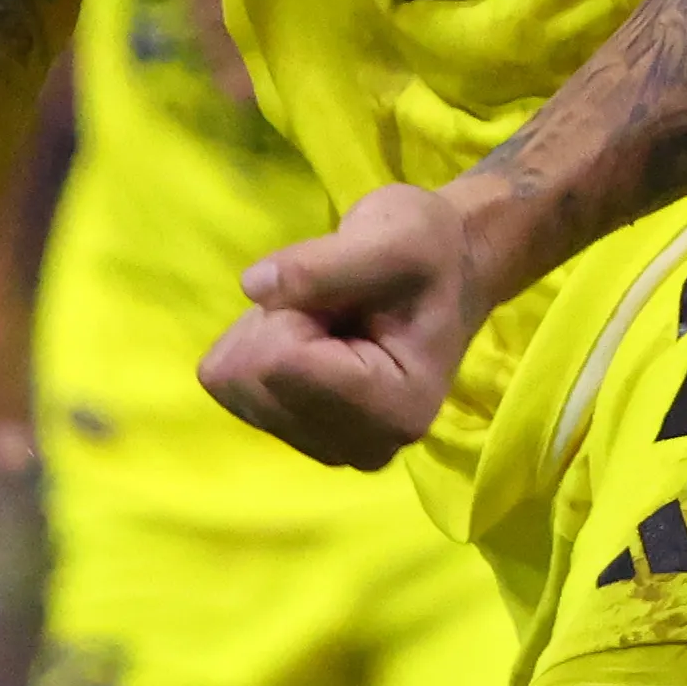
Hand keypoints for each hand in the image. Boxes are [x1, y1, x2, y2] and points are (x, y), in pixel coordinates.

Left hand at [198, 181, 482, 471]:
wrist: (451, 270)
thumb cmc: (428, 249)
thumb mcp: (390, 236)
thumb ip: (320, 264)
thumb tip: (251, 286)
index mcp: (394, 407)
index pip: (280, 362)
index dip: (292, 308)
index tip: (344, 291)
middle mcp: (363, 446)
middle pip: (250, 382)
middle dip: (278, 324)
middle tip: (335, 303)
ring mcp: (332, 449)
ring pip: (236, 387)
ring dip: (269, 336)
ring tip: (329, 318)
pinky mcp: (306, 439)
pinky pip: (235, 391)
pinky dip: (261, 351)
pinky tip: (314, 339)